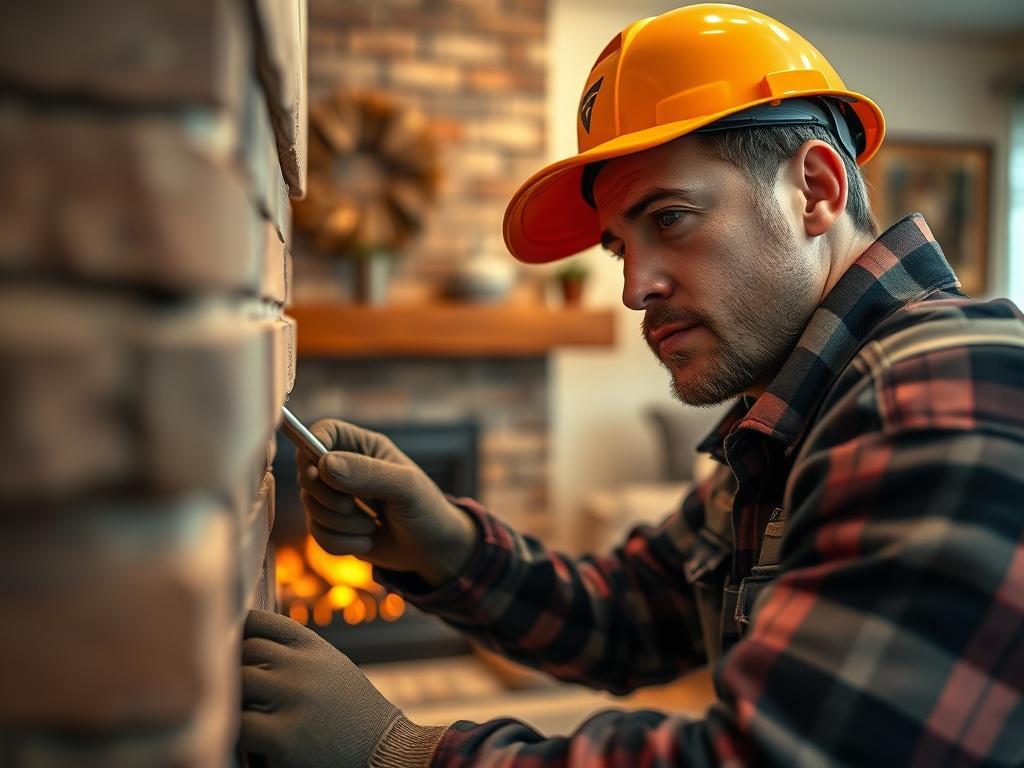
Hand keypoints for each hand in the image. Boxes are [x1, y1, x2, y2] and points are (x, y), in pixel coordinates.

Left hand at [239, 610, 399, 766]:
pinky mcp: (284, 736)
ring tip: (240, 712)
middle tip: (232, 688)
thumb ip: (296, 654)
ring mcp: (293, 698)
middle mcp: (303, 665)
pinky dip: (236, 731)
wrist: (383, 750)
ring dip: (234, 699)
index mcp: (313, 646)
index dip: (238, 633)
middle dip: (234, 670)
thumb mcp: (331, 667)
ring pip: (237, 684)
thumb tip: (244, 646)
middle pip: (244, 652)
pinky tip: (247, 737)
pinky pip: (240, 724)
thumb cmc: (351, 712)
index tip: (228, 647)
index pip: (259, 622)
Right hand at [297, 418, 477, 585]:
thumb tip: (324, 465)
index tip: (316, 470)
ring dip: (338, 523)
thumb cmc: (426, 509)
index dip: (311, 444)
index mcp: (364, 447)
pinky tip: (367, 542)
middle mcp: (346, 468)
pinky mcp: (335, 526)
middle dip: (325, 496)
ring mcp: (337, 498)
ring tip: (371, 527)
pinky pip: (317, 533)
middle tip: (349, 507)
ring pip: (311, 506)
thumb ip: (368, 473)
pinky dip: (339, 543)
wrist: (433, 550)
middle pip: (306, 471)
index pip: (324, 431)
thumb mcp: (405, 487)